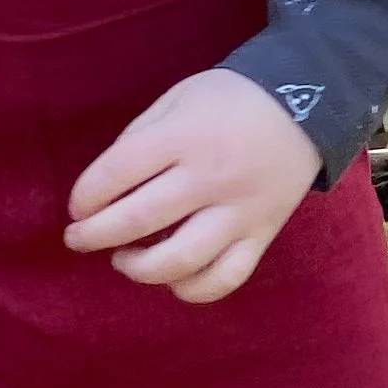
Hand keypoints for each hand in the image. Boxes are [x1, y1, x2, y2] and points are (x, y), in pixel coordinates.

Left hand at [62, 69, 317, 302]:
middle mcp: (211, 176)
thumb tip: (106, 189)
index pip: (116, 173)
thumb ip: (140, 138)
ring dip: (138, 268)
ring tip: (123, 258)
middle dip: (93, 235)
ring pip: (180, 261)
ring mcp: (240, 210)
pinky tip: (172, 278)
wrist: (310, 102)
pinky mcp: (263, 234)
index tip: (78, 205)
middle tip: (77, 238)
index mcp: (184, 135)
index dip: (85, 196)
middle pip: (138, 220)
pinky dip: (192, 288)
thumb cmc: (231, 99)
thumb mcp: (178, 98)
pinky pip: (225, 278)